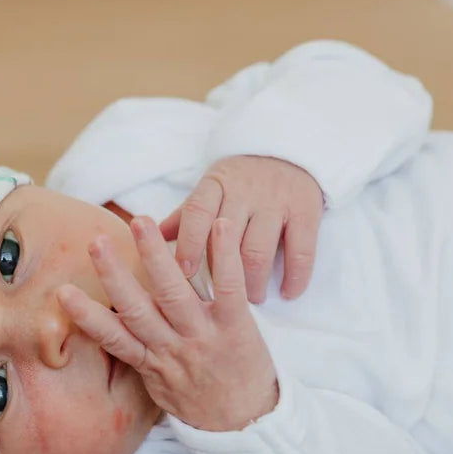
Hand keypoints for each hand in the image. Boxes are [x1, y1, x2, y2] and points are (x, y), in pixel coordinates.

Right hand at [58, 216, 278, 431]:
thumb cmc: (200, 403)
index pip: (113, 338)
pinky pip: (230, 288)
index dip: (87, 316)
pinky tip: (218, 226)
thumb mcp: (160, 387)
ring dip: (156, 256)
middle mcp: (173, 348)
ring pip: (174, 293)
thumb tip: (113, 330)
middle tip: (96, 242)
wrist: (248, 426)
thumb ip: (139, 355)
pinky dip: (224, 256)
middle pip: (138, 309)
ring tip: (139, 223)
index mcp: (152, 362)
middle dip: (115, 274)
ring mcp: (204, 337)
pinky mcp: (238, 328)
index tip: (63, 292)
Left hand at [159, 155, 322, 302]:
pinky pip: (302, 250)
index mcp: (215, 185)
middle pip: (228, 239)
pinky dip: (295, 276)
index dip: (189, 243)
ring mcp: (277, 200)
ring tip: (252, 300)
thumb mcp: (210, 190)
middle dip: (221, 275)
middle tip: (217, 303)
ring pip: (260, 250)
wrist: (289, 151)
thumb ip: (184, 216)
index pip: (197, 213)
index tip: (182, 272)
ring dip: (254, 282)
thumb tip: (145, 238)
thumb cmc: (239, 181)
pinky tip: (288, 294)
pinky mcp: (307, 210)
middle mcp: (245, 191)